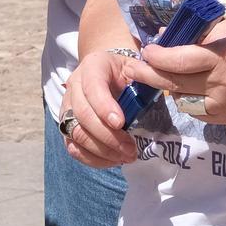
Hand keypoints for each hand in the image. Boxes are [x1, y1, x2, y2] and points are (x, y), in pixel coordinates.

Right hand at [59, 48, 143, 167]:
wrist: (110, 75)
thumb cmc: (127, 73)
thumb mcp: (137, 68)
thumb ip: (145, 75)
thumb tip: (158, 84)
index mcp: (93, 66)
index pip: (92, 87)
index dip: (104, 106)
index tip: (121, 123)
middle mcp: (74, 85)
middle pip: (82, 114)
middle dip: (107, 136)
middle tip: (131, 150)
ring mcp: (67, 107)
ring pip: (75, 133)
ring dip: (101, 150)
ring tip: (125, 156)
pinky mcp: (66, 126)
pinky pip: (73, 147)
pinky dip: (92, 158)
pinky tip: (113, 159)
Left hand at [138, 19, 225, 124]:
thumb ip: (196, 34)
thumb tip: (162, 36)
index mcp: (225, 57)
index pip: (180, 60)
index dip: (157, 57)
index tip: (146, 51)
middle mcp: (223, 83)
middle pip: (174, 83)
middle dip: (147, 75)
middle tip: (131, 68)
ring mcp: (225, 105)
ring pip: (180, 99)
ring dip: (167, 87)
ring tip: (160, 75)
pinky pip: (194, 111)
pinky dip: (185, 99)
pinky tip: (184, 88)